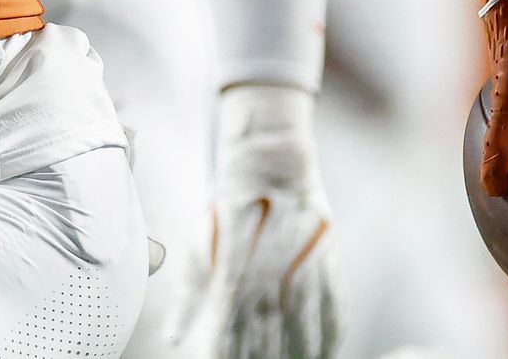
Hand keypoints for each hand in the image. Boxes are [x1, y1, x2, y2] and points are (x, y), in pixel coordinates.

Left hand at [184, 85, 343, 358]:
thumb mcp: (198, 250)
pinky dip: (332, 333)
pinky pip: (335, 305)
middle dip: (263, 357)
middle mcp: (270, 271)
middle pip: (268, 331)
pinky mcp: (328, 260)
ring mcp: (302, 265)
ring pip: (302, 323)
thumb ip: (187, 298)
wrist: (270, 169)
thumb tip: (172, 339)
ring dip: (299, 352)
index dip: (229, 353)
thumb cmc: (227, 213)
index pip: (232, 328)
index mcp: (234, 270)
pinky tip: (327, 352)